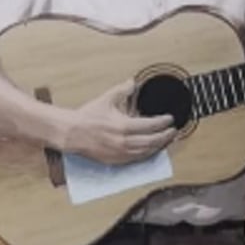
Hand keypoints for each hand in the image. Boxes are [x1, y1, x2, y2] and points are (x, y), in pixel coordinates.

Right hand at [59, 79, 176, 164]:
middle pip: (152, 141)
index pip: (151, 125)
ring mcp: (120, 153)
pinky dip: (146, 154)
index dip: (163, 122)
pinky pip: (136, 159)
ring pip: (146, 152)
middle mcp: (124, 142)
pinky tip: (150, 150)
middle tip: (172, 131)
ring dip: (158, 147)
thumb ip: (122, 90)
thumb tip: (132, 83)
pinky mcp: (115, 161)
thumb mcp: (106, 99)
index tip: (170, 119)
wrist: (71, 133)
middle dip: (165, 136)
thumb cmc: (87, 117)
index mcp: (123, 126)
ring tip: (165, 141)